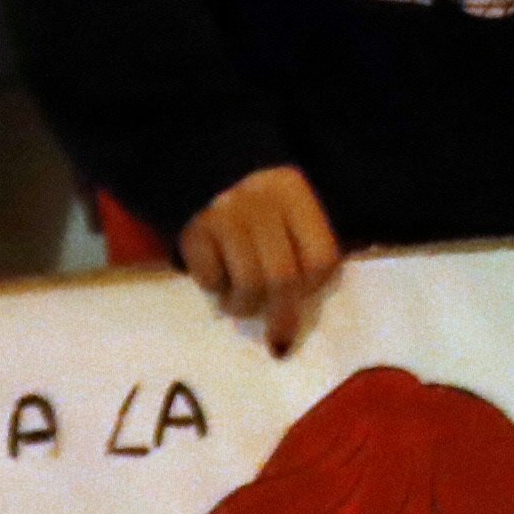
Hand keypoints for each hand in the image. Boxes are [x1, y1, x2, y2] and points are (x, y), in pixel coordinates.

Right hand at [180, 165, 343, 352]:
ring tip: (242, 302)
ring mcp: (224, 215)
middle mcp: (261, 200)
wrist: (204, 175)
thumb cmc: (260, 211)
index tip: (303, 295)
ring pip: (248, 285)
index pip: (320, 257)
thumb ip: (303, 251)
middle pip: (283, 276)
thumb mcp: (289, 215)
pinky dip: (216, 289)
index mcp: (293, 193)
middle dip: (282, 316)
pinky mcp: (193, 232)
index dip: (314, 286)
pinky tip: (219, 277)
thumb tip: (305, 316)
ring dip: (246, 306)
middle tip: (277, 338)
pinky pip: (211, 280)